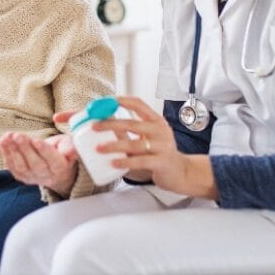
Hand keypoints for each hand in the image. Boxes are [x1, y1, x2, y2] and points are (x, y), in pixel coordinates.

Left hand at [0, 131, 78, 197]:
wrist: (55, 168)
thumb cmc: (62, 151)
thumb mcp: (69, 144)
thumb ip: (69, 146)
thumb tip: (70, 152)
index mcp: (60, 167)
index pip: (53, 160)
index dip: (44, 151)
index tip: (36, 140)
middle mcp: (46, 175)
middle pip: (35, 164)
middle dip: (25, 149)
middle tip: (18, 136)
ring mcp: (32, 177)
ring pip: (21, 167)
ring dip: (13, 151)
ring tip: (8, 137)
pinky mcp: (21, 176)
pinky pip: (12, 167)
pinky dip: (6, 154)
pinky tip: (3, 141)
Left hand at [92, 96, 216, 198]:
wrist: (180, 172)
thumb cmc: (159, 154)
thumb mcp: (146, 138)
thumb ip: (129, 131)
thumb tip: (104, 122)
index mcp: (156, 121)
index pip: (139, 104)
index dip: (121, 101)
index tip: (105, 102)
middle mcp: (161, 131)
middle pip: (132, 124)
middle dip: (110, 124)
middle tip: (94, 126)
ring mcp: (163, 146)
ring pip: (134, 144)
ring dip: (114, 146)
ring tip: (98, 148)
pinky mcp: (162, 162)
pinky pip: (141, 161)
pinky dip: (125, 161)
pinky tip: (113, 163)